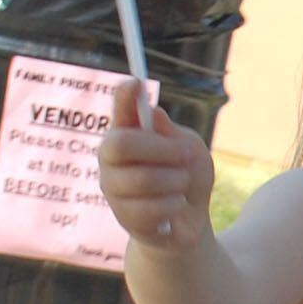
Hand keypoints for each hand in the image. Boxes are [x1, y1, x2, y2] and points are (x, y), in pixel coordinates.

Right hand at [99, 80, 213, 252]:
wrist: (191, 221)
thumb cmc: (187, 177)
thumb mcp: (190, 150)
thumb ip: (171, 133)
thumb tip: (152, 111)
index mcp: (128, 133)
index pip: (120, 108)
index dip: (124, 96)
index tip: (135, 83)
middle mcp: (111, 157)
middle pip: (121, 143)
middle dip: (161, 150)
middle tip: (184, 157)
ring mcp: (113, 187)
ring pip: (142, 179)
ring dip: (174, 182)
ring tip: (181, 186)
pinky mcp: (123, 216)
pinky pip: (150, 208)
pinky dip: (173, 206)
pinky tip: (175, 206)